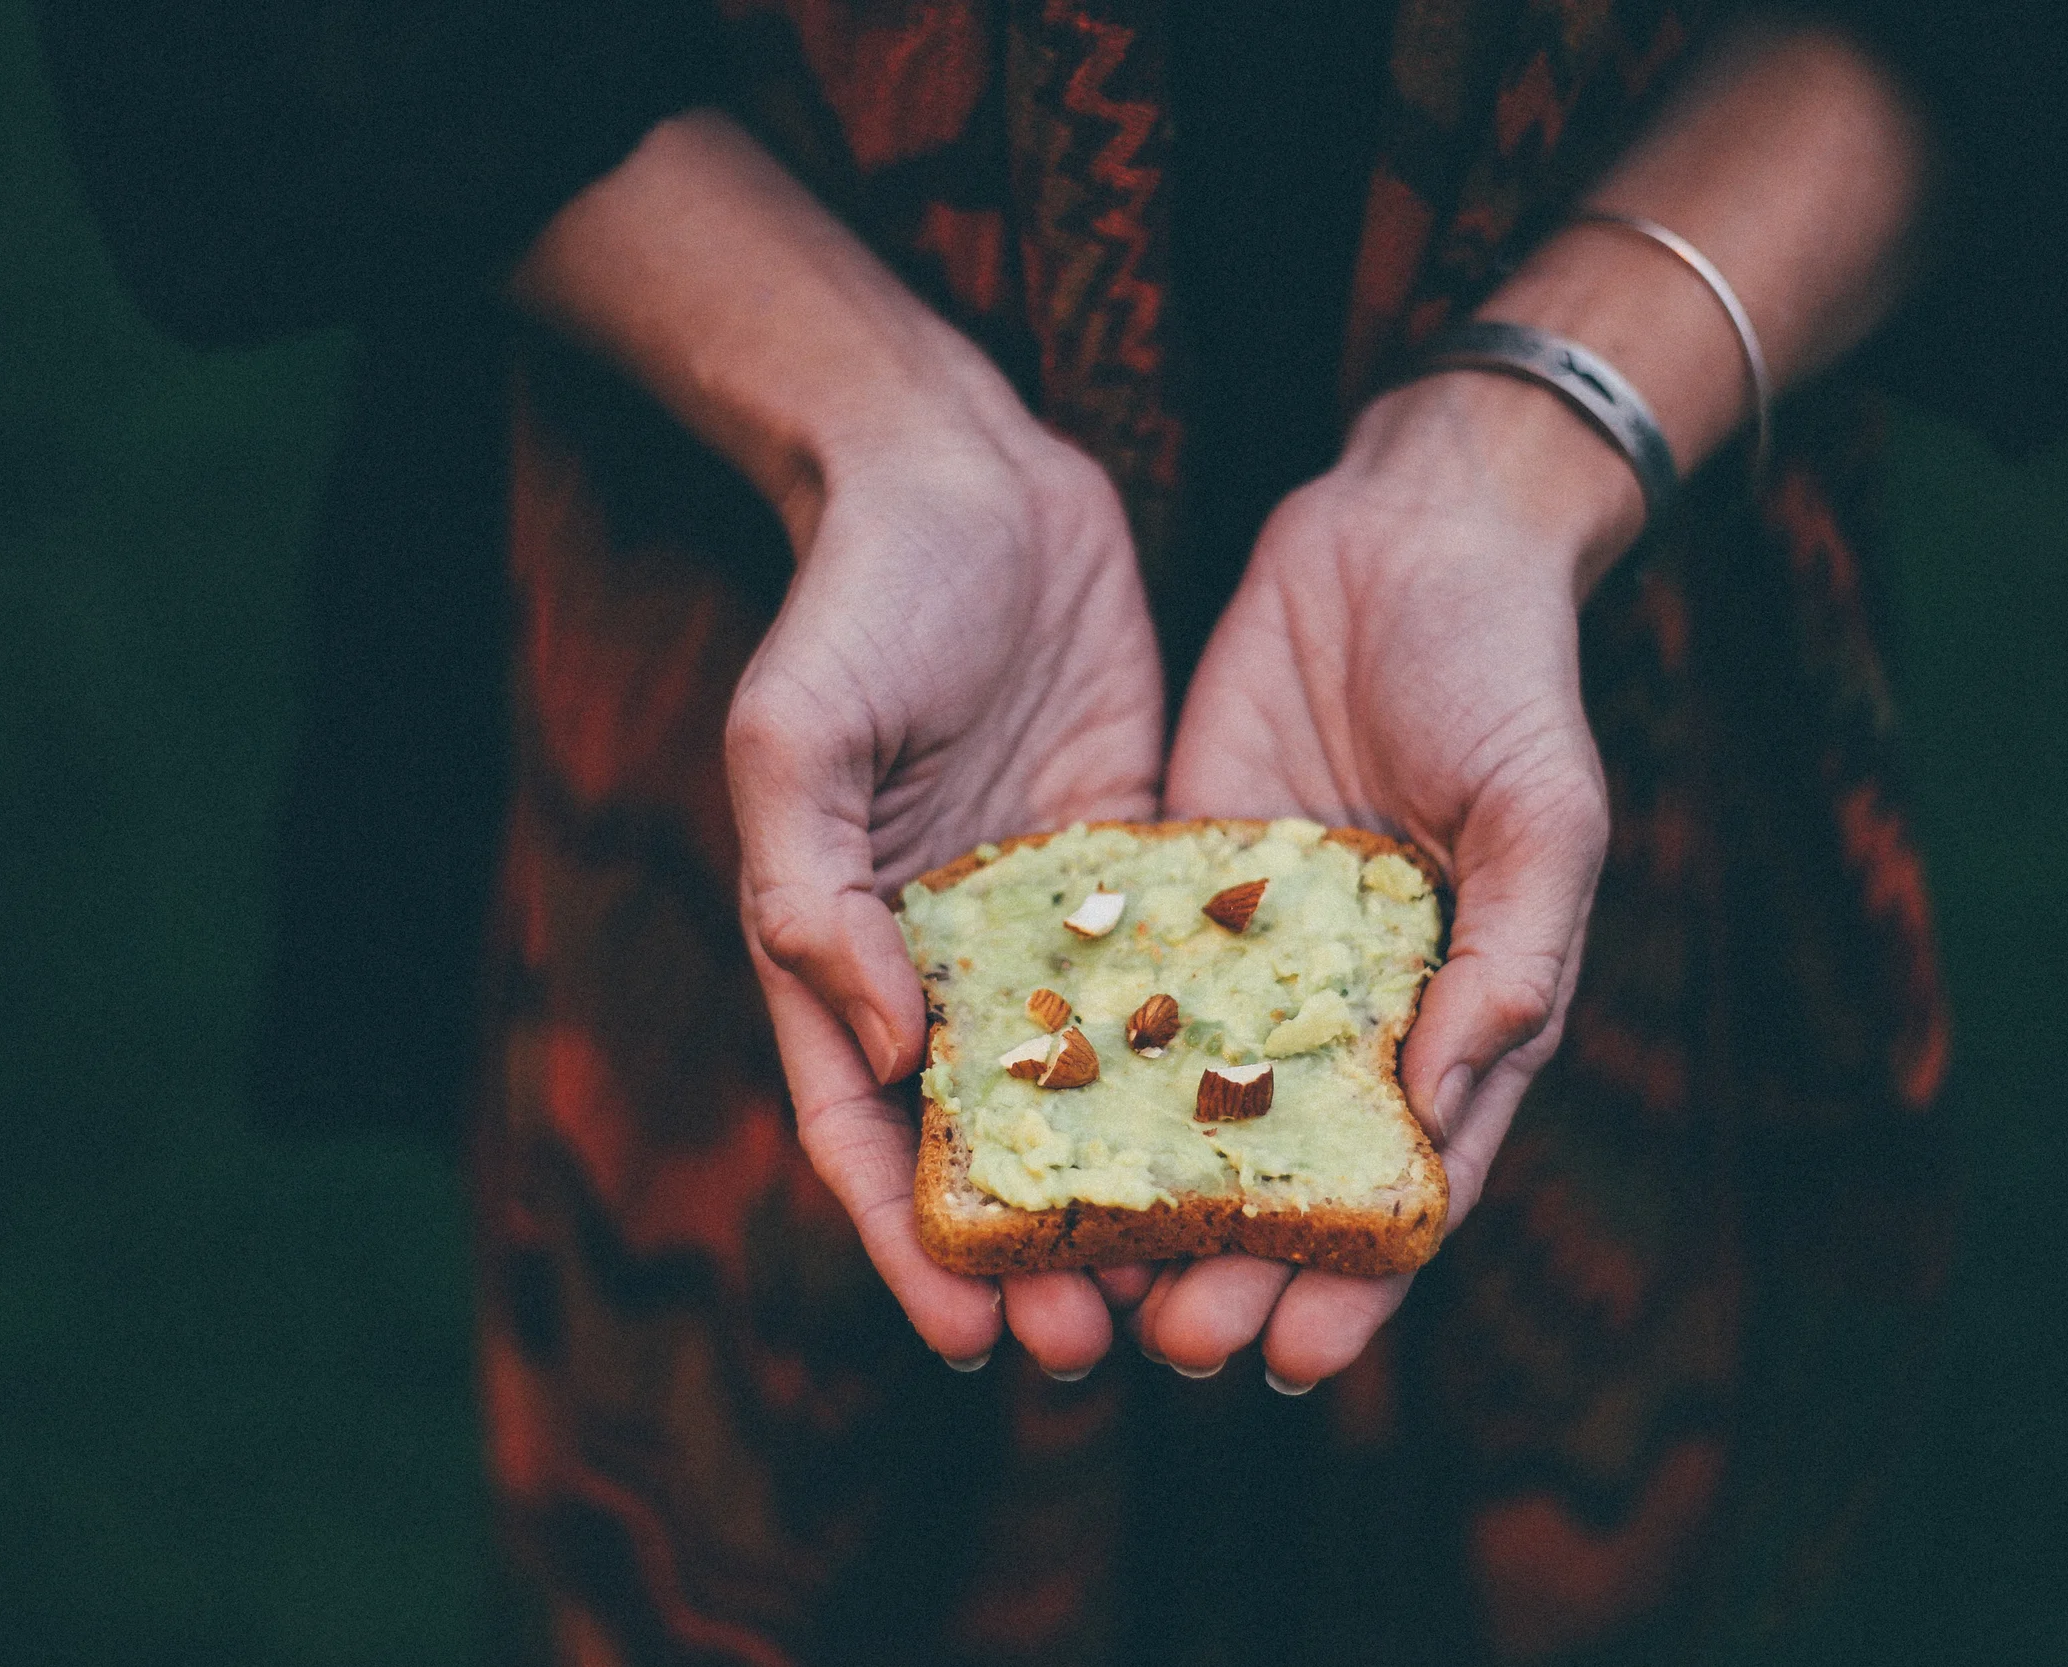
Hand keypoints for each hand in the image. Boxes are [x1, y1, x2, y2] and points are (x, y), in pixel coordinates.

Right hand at [731, 416, 1163, 1376]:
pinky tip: (1269, 1137)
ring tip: (1196, 1277)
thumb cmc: (860, 599)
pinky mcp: (1139, 867)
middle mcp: (945, 958)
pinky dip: (1206, 1072)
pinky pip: (1176, 988)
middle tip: (1104, 1337)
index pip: (863, 1134)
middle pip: (989, 1141)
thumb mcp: (798, 733)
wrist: (968, 475)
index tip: (973, 1336)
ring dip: (1134, 1190)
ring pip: (1094, 1091)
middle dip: (1038, 1248)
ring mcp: (1047, 920)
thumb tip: (879, 1048)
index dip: (911, 1243)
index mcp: (841, 948)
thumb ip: (810, 890)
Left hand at [1147, 372, 1637, 1389]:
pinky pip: (1119, 995)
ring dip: (1142, 1203)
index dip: (1358, 1281)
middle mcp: (1342, 1008)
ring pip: (1187, 1111)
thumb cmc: (1506, 676)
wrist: (1407, 535)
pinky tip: (1022, 1135)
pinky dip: (1081, 1072)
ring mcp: (1247, 953)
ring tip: (1083, 1280)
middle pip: (1283, 1177)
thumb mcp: (1545, 817)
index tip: (1299, 1360)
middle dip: (1232, 1267)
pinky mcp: (1166, 885)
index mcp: (1454, 1016)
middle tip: (1169, 1341)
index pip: (1405, 1185)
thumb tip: (1442, 1116)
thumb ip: (1514, 962)